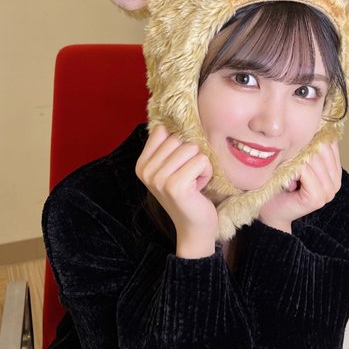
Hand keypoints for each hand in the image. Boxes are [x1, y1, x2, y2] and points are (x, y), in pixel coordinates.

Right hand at [136, 125, 216, 257]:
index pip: (163, 132)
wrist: (194, 227)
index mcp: (141, 164)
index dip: (179, 145)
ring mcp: (159, 178)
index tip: (178, 166)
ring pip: (191, 148)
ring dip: (200, 165)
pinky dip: (206, 173)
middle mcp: (146, 171)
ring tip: (193, 182)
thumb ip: (167, 147)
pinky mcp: (175, 185)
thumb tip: (167, 121)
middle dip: (191, 156)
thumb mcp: (170, 169)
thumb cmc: (187, 194)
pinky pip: (201, 160)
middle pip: (179, 139)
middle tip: (187, 177)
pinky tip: (198, 188)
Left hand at [258, 141, 341, 232]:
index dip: (310, 139)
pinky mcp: (318, 197)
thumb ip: (308, 146)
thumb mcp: (296, 160)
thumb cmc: (279, 184)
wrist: (270, 212)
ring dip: (295, 159)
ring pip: (313, 158)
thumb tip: (314, 120)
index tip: (293, 145)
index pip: (329, 143)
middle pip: (322, 149)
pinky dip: (291, 168)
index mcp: (335, 172)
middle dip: (302, 149)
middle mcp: (336, 182)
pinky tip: (284, 176)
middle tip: (285, 159)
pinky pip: (304, 169)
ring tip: (284, 168)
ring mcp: (329, 192)